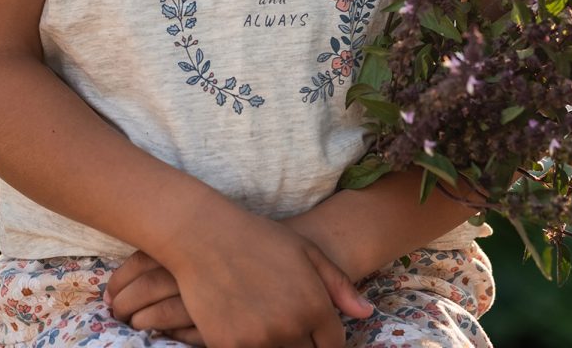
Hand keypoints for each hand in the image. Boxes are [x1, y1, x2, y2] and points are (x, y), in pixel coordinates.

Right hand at [107, 201, 373, 346]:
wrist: (205, 235)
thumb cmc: (259, 238)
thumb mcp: (306, 251)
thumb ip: (339, 285)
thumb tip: (367, 314)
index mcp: (314, 306)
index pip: (333, 345)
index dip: (327, 341)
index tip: (316, 333)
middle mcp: (290, 328)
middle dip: (306, 343)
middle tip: (290, 323)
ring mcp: (259, 341)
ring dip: (280, 345)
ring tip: (268, 320)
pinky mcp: (228, 347)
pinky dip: (253, 346)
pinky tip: (248, 328)